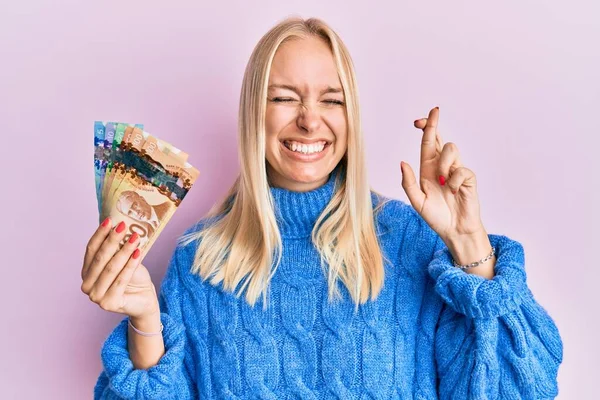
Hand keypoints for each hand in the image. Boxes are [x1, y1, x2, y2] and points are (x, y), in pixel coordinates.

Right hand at [81, 218, 158, 318]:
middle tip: (123, 225)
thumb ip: (117, 248)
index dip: (100, 234)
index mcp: (86, 272)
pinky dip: (130, 265)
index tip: (110, 220)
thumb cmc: (133, 278)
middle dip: (112, 240)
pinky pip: (121, 279)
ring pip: (111, 268)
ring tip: (135, 237)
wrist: (144, 299)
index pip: (91, 250)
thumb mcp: (123, 259)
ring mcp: (96, 296)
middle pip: (100, 258)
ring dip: (124, 251)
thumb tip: (119, 223)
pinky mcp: (109, 303)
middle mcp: (87, 285)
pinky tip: (138, 253)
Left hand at [400, 107, 484, 241]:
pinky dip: (455, 181)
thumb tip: (402, 162)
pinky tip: (454, 192)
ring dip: (443, 163)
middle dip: (434, 124)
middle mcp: (442, 166)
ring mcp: (456, 171)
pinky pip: (461, 170)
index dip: (426, 128)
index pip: (427, 143)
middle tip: (434, 112)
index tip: (419, 119)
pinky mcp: (469, 178)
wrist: (454, 231)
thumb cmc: (436, 217)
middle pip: (440, 139)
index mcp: (428, 169)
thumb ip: (408, 183)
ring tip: (442, 182)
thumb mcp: (417, 201)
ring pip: (451, 149)